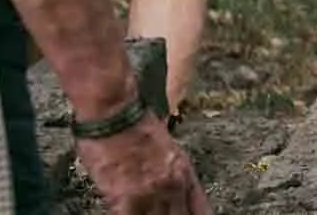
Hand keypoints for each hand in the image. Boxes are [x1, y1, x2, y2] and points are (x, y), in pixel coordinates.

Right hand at [76, 114, 207, 214]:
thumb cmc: (135, 123)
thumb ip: (171, 170)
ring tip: (145, 214)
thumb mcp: (167, 147)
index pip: (200, 208)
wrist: (115, 111)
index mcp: (184, 171)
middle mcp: (173, 185)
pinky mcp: (124, 199)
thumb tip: (170, 188)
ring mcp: (150, 194)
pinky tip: (124, 213)